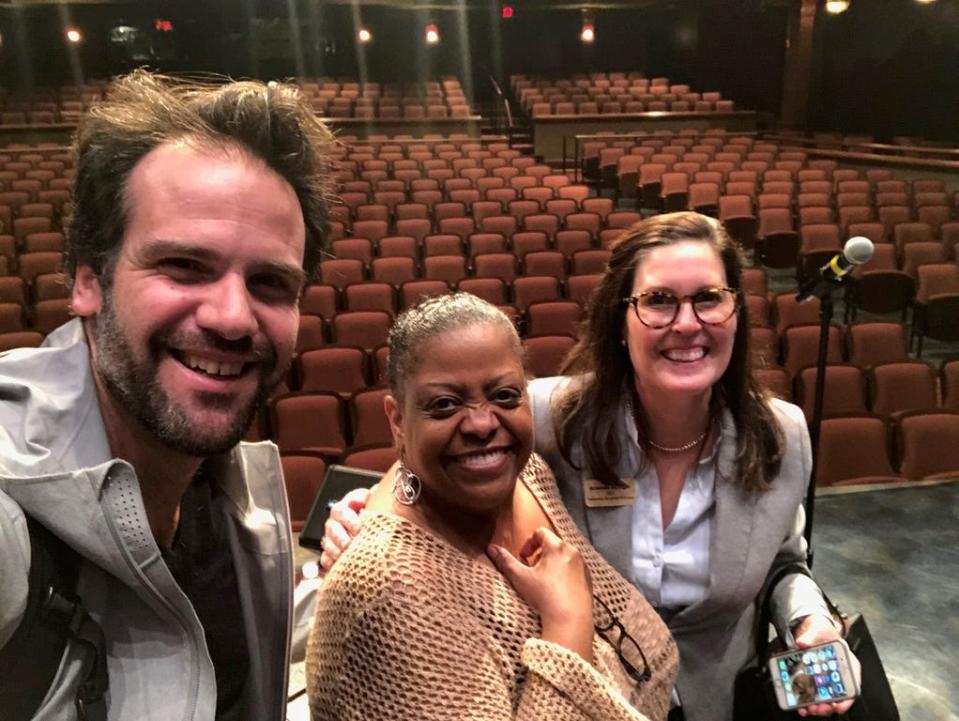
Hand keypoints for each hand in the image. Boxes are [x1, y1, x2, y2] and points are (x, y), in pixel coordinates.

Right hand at [318, 487, 370, 575]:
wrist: (376, 522)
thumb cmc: (376, 510)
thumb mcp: (376, 499)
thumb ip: (372, 496)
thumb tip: (367, 496)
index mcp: (347, 506)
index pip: (342, 510)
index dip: (348, 520)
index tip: (358, 529)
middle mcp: (337, 520)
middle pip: (332, 527)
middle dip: (340, 537)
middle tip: (348, 544)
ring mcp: (332, 536)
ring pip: (327, 542)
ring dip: (334, 550)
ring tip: (343, 555)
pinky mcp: (332, 551)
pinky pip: (325, 557)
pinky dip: (329, 562)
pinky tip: (336, 565)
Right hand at [487, 527, 593, 660]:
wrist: (571, 619)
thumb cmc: (544, 596)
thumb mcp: (521, 578)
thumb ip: (505, 561)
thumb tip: (491, 548)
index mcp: (557, 546)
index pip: (541, 532)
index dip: (528, 543)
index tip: (523, 558)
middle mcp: (573, 551)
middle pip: (553, 544)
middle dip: (540, 554)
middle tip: (531, 571)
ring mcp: (583, 565)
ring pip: (564, 557)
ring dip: (552, 563)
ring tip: (543, 581)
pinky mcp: (588, 579)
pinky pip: (574, 569)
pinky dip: (564, 573)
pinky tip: (557, 591)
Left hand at [793, 614, 861, 716]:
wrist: (811, 632)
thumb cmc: (822, 632)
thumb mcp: (818, 630)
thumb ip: (811, 636)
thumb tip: (802, 643)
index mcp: (848, 663)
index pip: (853, 683)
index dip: (848, 698)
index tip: (839, 706)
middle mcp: (840, 674)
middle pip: (839, 696)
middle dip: (828, 705)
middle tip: (817, 708)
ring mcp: (828, 680)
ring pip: (827, 699)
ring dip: (818, 707)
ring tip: (807, 708)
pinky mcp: (816, 681)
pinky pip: (814, 695)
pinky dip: (808, 702)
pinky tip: (800, 704)